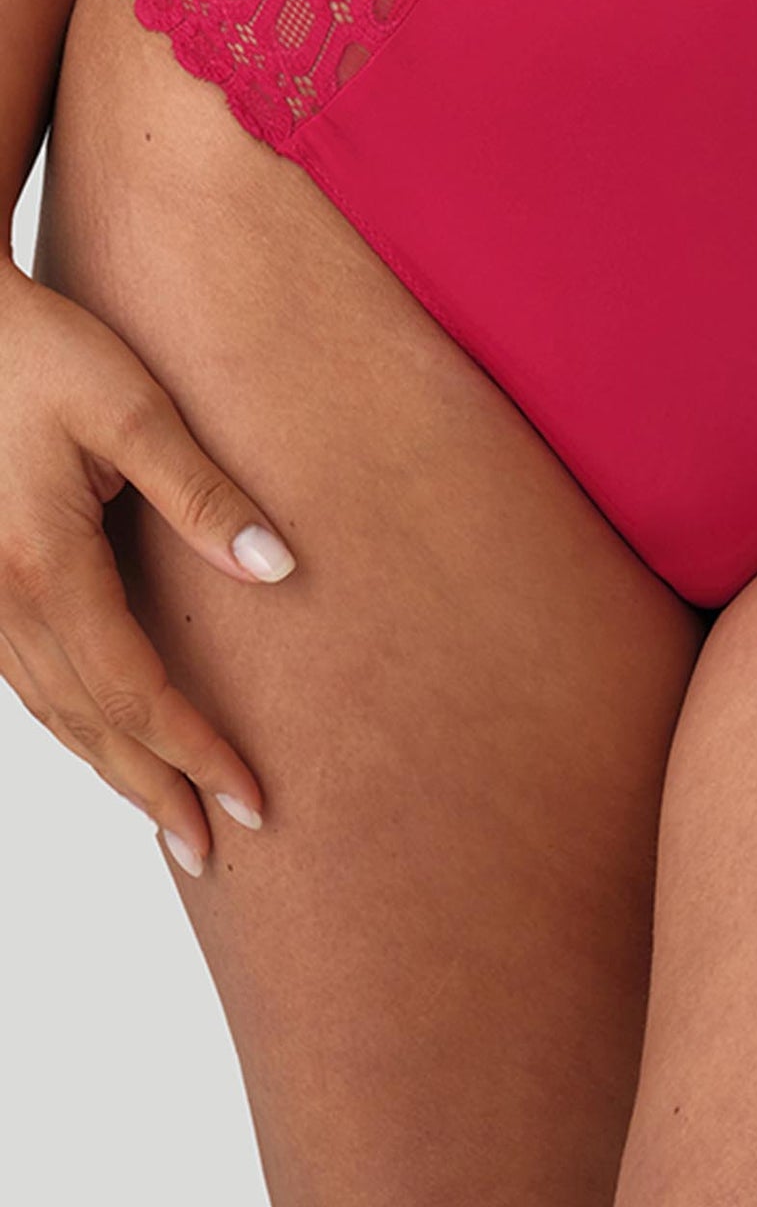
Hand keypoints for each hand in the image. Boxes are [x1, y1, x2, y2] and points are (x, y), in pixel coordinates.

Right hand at [0, 262, 295, 876]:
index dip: (198, 753)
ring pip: (53, 715)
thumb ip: (203, 493)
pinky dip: (75, 728)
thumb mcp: (131, 409)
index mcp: (45, 569)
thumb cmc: (39, 351)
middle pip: (91, 727)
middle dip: (157, 793)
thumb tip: (278, 569)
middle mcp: (2, 603)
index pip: (137, 693)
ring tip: (169, 819)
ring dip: (113, 771)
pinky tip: (106, 742)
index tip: (254, 802)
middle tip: (215, 855)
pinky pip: (30, 685)